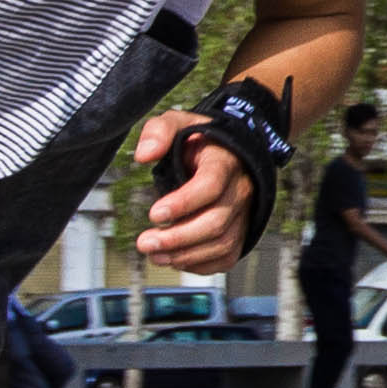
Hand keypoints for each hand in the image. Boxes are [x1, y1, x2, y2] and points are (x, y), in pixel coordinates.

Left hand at [122, 110, 247, 271]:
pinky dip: (200, 265)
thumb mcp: (178, 122)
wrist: (230, 153)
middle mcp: (239, 190)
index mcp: (224, 162)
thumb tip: (144, 154)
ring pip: (222, 244)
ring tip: (154, 254)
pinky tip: (175, 260)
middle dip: (178, 238)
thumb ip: (158, 131)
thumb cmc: (200, 140)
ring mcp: (243, 214)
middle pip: (216, 223)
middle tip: (145, 243)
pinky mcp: (241, 232)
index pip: (210, 186)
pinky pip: (227, 257)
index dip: (183, 203)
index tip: (154, 214)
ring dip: (185, 255)